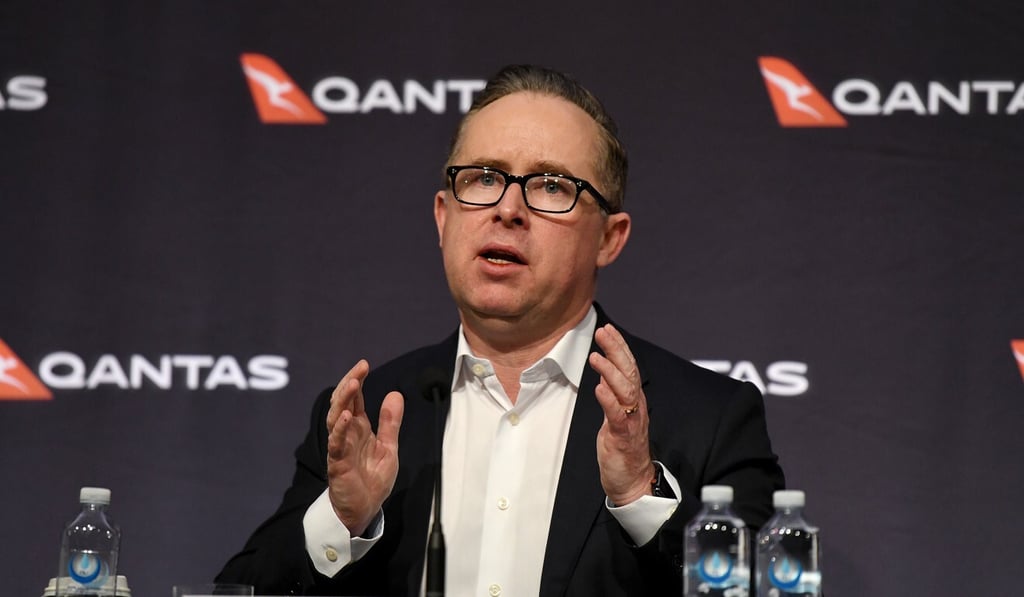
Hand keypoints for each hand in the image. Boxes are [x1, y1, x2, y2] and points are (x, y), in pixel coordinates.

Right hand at [325, 359, 404, 535]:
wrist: (365, 510)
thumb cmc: (372, 479)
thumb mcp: (388, 446)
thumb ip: (390, 422)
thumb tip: (395, 393)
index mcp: (358, 428)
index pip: (354, 399)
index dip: (357, 381)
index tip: (364, 364)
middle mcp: (347, 433)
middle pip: (342, 403)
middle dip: (349, 384)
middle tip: (360, 368)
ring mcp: (340, 447)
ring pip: (336, 418)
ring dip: (343, 401)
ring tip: (353, 384)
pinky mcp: (338, 463)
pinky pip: (337, 443)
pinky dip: (340, 429)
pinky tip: (347, 416)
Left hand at [588, 324, 654, 505]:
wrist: (633, 482)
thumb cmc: (623, 449)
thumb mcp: (615, 416)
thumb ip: (612, 395)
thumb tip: (604, 374)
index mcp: (634, 400)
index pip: (628, 367)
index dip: (619, 347)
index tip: (608, 329)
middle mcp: (636, 406)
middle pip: (629, 372)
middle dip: (617, 350)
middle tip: (604, 332)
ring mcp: (631, 421)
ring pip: (625, 390)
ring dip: (611, 372)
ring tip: (597, 357)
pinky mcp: (623, 437)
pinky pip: (618, 416)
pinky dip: (609, 401)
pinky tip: (599, 388)